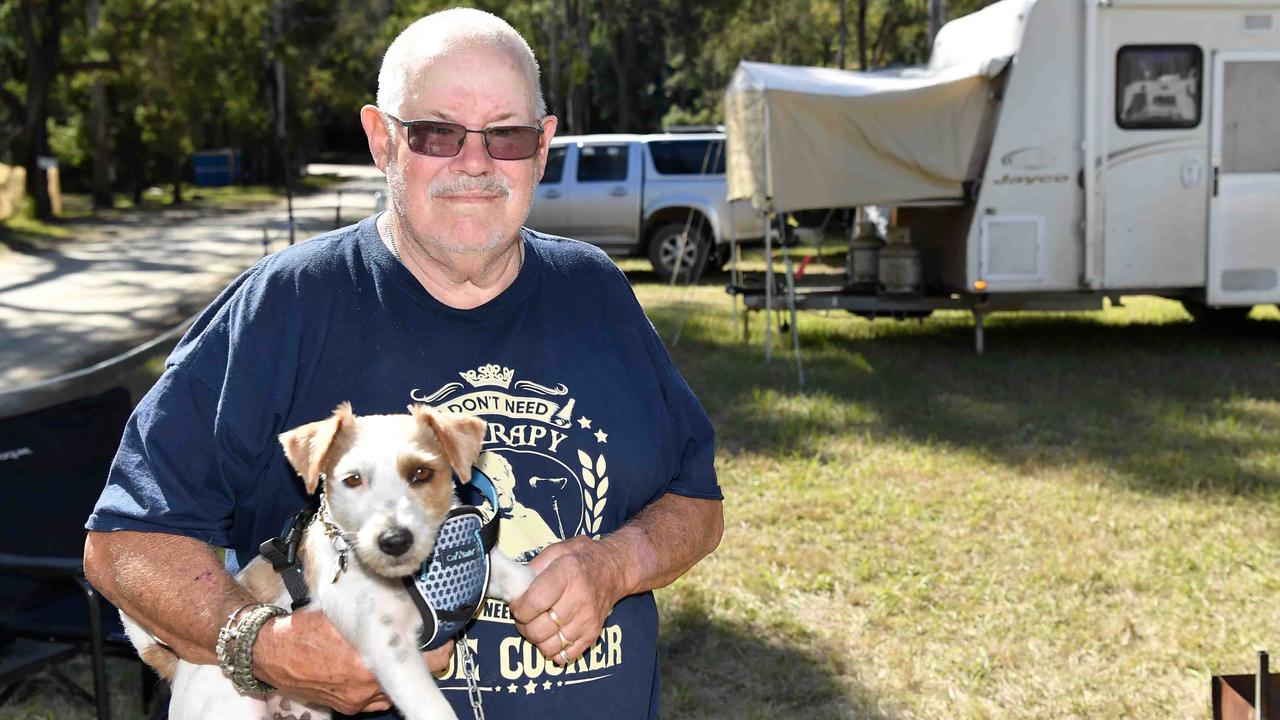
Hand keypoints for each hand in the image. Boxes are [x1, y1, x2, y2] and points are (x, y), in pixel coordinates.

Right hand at [253, 610, 454, 713]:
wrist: (269, 653)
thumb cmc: (303, 629)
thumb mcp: (342, 615)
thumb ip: (371, 615)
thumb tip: (400, 602)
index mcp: (366, 660)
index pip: (422, 661)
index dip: (439, 651)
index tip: (446, 639)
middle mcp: (364, 685)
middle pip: (411, 678)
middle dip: (421, 663)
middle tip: (428, 646)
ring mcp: (356, 700)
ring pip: (393, 690)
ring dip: (397, 676)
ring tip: (398, 657)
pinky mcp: (345, 707)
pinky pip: (374, 701)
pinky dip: (378, 687)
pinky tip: (373, 669)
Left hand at [508, 535, 626, 666]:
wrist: (614, 570)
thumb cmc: (582, 558)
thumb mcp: (557, 550)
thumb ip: (533, 567)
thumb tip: (514, 589)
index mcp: (567, 574)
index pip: (534, 603)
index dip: (518, 608)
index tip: (517, 604)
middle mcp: (579, 599)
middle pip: (538, 629)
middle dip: (524, 625)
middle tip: (526, 615)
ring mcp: (587, 620)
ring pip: (549, 647)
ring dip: (537, 639)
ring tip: (539, 624)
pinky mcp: (592, 635)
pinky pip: (565, 656)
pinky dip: (554, 650)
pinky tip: (553, 634)